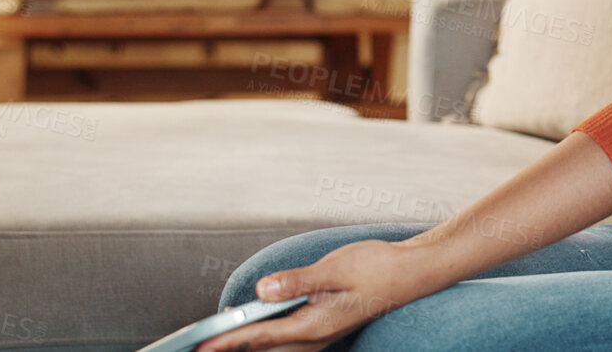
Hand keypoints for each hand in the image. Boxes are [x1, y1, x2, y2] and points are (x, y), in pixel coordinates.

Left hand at [195, 239, 442, 351]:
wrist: (412, 272)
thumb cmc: (377, 268)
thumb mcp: (334, 269)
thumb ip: (297, 282)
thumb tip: (262, 291)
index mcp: (315, 325)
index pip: (261, 336)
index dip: (229, 340)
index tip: (203, 344)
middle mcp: (316, 337)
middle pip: (264, 349)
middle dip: (232, 347)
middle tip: (199, 346)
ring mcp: (320, 334)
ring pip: (275, 347)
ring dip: (248, 344)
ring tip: (217, 339)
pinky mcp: (324, 326)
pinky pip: (287, 339)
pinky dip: (265, 336)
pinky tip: (254, 326)